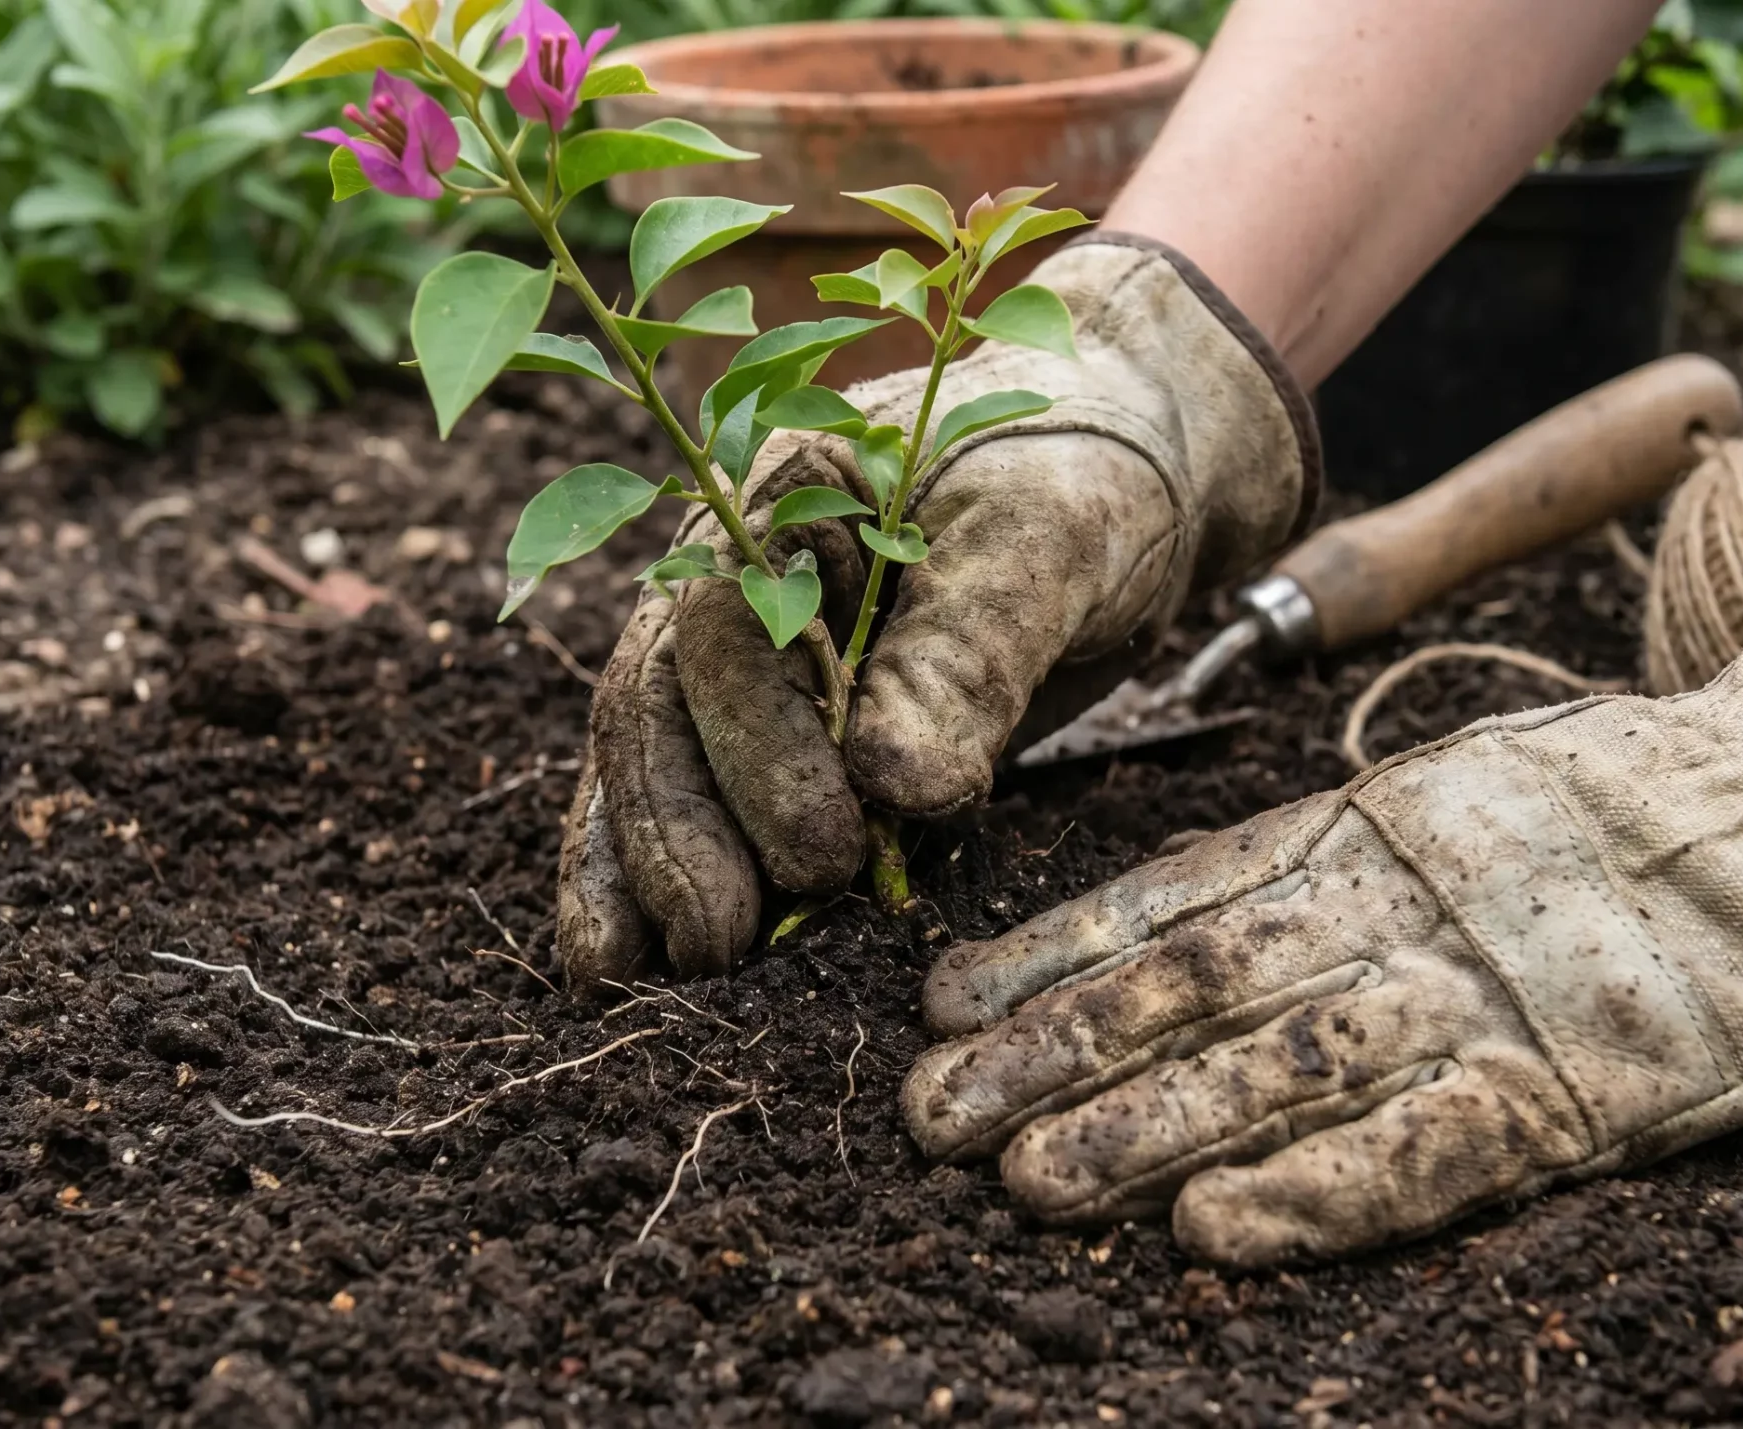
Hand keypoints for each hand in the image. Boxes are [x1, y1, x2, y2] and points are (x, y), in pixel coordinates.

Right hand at [559, 236, 1320, 985]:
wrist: (1117, 476)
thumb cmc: (1088, 483)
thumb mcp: (1053, 542)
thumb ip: (971, 652)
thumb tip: (890, 785)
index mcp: (786, 490)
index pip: (731, 629)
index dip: (760, 751)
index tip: (824, 852)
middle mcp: (728, 567)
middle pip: (659, 703)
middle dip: (685, 830)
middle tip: (732, 942)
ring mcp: (732, 648)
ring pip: (648, 757)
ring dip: (646, 868)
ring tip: (666, 975)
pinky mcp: (760, 723)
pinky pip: (677, 790)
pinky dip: (639, 870)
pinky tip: (625, 957)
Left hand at [901, 589, 1742, 1264]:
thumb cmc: (1626, 804)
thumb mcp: (1449, 792)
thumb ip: (1326, 855)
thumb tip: (1170, 924)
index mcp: (1362, 831)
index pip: (1171, 899)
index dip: (1050, 957)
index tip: (944, 1008)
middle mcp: (1395, 908)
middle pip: (1191, 986)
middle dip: (1052, 1052)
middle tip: (932, 1115)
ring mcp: (1480, 996)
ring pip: (1276, 1064)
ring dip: (1143, 1125)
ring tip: (1023, 1177)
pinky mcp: (1573, 1088)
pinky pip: (1425, 1151)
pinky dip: (1316, 1192)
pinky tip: (1208, 1230)